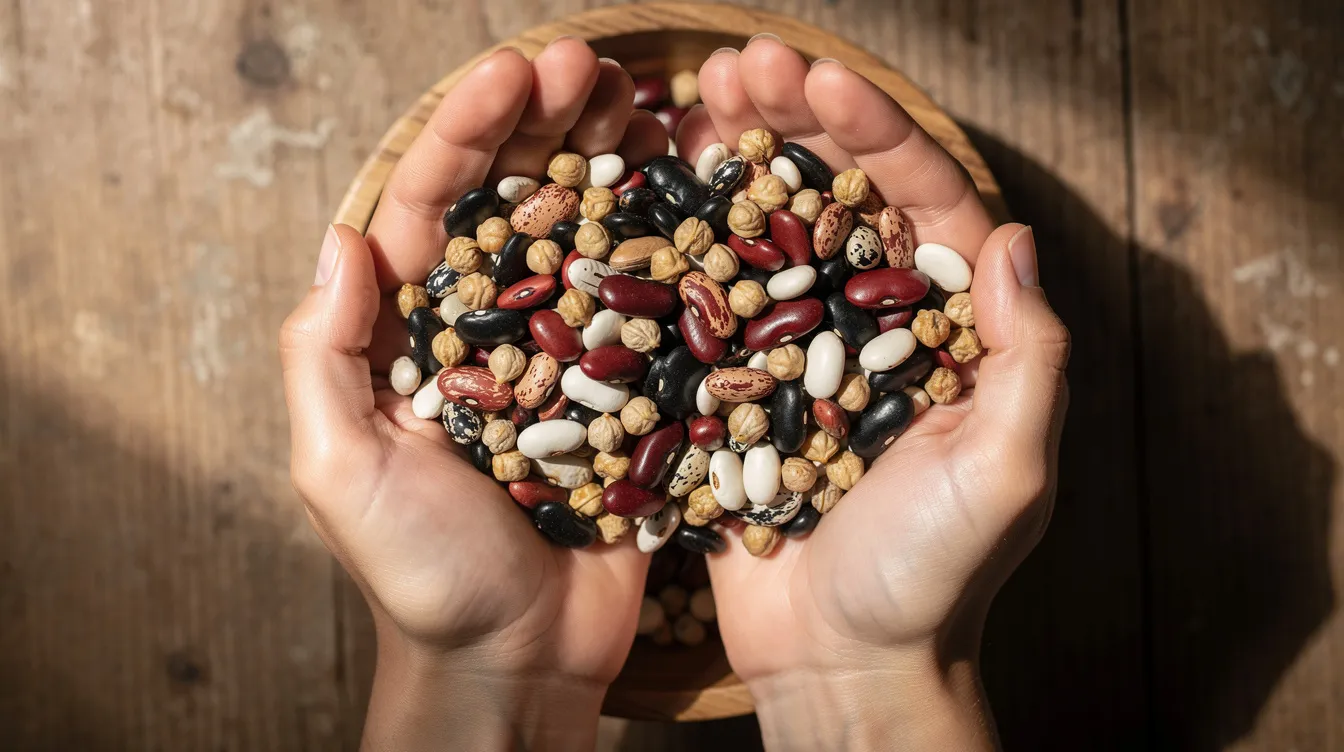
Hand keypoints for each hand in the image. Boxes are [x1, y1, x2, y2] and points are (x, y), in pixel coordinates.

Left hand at [278, 40, 666, 750]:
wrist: (519, 660)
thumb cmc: (422, 577)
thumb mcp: (341, 470)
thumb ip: (327, 356)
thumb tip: (345, 238)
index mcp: (412, 334)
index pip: (433, 207)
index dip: (469, 133)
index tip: (517, 73)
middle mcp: (488, 330)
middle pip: (515, 203)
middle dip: (548, 126)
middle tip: (595, 65)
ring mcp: (561, 356)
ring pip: (586, 237)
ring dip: (612, 163)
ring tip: (647, 99)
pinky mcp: (624, 391)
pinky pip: (647, 305)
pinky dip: (670, 244)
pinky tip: (697, 192)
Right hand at [679, 37, 1069, 749]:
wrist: (840, 664)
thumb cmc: (933, 579)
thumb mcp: (1006, 474)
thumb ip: (1023, 358)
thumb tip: (1011, 237)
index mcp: (949, 330)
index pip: (920, 205)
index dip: (875, 135)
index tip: (818, 80)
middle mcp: (876, 326)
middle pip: (839, 198)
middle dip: (795, 123)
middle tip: (736, 63)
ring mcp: (802, 353)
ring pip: (771, 233)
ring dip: (736, 163)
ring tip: (690, 100)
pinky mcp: (740, 389)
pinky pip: (712, 303)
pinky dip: (686, 243)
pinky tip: (652, 192)